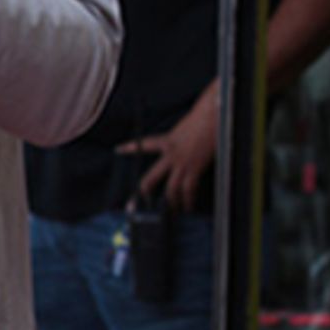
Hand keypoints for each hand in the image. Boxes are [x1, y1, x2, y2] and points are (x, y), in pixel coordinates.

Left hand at [116, 86, 218, 210]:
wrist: (212, 117)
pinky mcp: (194, 168)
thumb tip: (186, 143)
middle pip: (151, 178)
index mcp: (167, 140)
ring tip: (171, 213)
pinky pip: (188, 190)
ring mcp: (181, 163)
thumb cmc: (203, 117)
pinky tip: (188, 208)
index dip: (129, 147)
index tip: (117, 149)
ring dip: (171, 203)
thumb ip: (180, 136)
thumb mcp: (185, 126)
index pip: (144, 144)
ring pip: (171, 189)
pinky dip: (188, 201)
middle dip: (144, 192)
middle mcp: (170, 154)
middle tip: (137, 205)